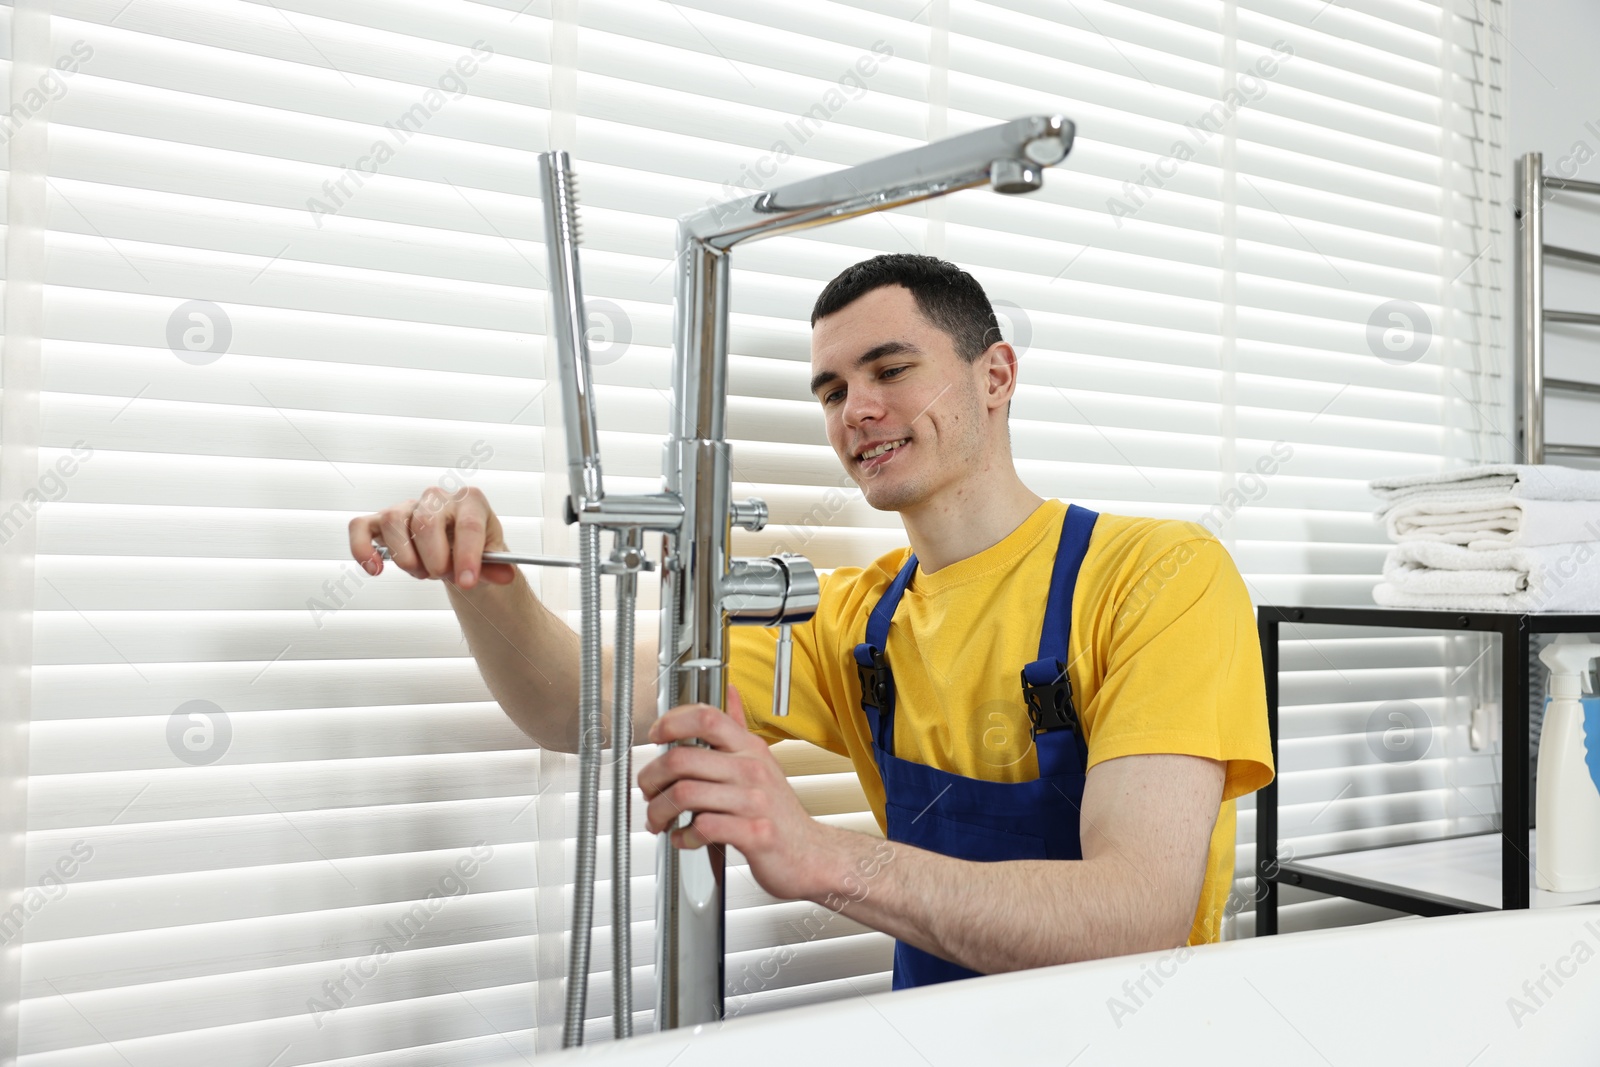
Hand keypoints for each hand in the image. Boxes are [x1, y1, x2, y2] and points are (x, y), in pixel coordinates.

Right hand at [347, 486, 516, 589]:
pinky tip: (374, 569)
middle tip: (442, 575)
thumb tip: (506, 575)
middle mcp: (438, 498)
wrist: (456, 547)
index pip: (468, 525)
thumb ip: (496, 568)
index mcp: (471, 501)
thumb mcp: (491, 559)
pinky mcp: (381, 520)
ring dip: (406, 556)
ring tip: (420, 572)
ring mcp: (407, 506)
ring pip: (394, 521)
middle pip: (427, 523)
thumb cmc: (474, 548)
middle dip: (435, 559)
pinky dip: (362, 548)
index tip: (467, 582)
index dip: (467, 556)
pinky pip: (361, 527)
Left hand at [638, 687, 835, 901]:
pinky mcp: (754, 833)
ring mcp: (754, 801)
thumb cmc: (779, 812)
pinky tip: (685, 839)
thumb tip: (729, 692)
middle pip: (682, 759)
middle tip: (648, 791)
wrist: (810, 854)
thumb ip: (738, 730)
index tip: (655, 736)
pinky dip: (683, 837)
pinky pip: (703, 828)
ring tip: (660, 821)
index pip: (706, 717)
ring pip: (685, 794)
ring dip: (660, 812)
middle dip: (651, 778)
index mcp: (749, 748)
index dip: (671, 722)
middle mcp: (752, 769)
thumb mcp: (761, 762)